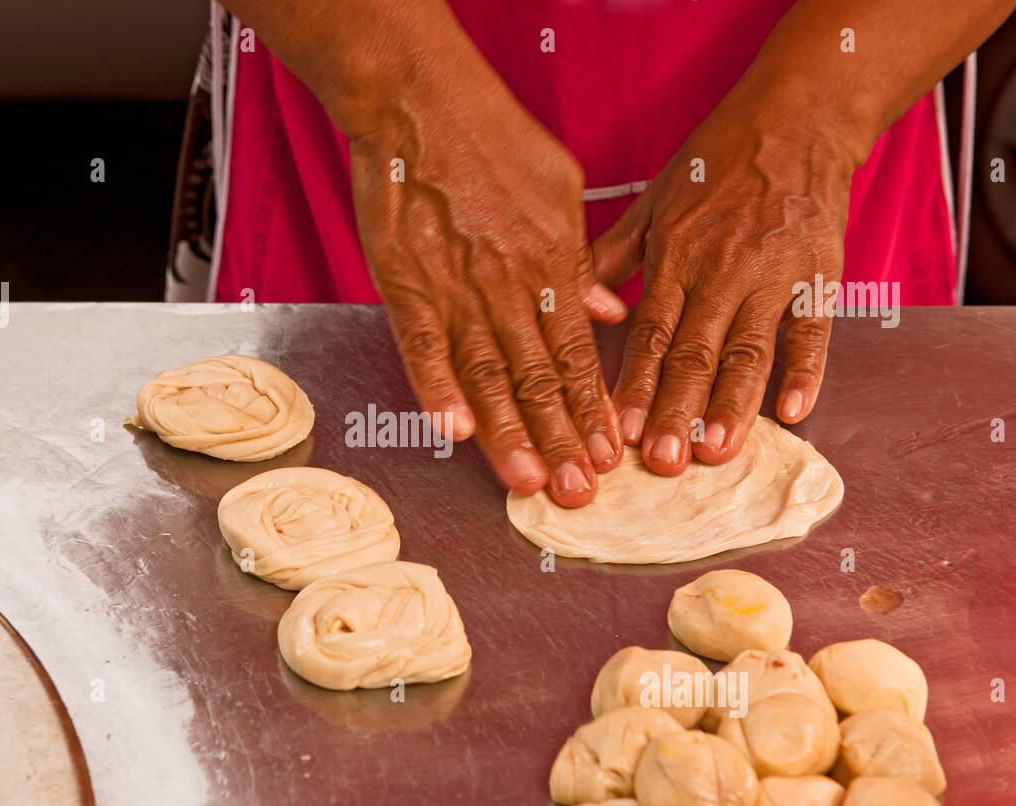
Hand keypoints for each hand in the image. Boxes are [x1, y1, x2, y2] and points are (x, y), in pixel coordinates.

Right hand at [349, 67, 626, 506]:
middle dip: (561, 440)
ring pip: (489, 375)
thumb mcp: (562, 188)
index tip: (607, 454)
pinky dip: (437, 388)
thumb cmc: (494, 139)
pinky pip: (423, 347)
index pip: (577, 356)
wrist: (424, 102)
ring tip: (528, 481)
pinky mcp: (407, 285)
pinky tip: (452, 430)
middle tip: (578, 491)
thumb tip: (609, 311)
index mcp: (550, 267)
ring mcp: (457, 290)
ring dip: (509, 433)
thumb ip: (582, 258)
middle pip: (539, 379)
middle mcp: (509, 288)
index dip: (592, 410)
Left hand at [588, 104, 855, 475]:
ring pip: (750, 350)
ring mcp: (772, 275)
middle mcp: (721, 271)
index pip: (650, 333)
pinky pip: (813, 330)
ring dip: (734, 405)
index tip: (622, 431)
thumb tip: (569, 302)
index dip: (636, 384)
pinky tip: (794, 412)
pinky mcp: (819, 275)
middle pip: (695, 352)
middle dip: (678, 409)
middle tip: (664, 461)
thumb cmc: (715, 161)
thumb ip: (612, 257)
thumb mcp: (652, 202)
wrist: (797, 118)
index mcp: (675, 256)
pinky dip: (806, 370)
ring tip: (717, 452)